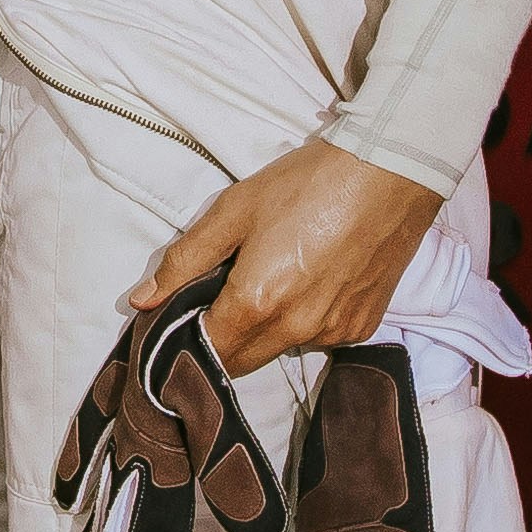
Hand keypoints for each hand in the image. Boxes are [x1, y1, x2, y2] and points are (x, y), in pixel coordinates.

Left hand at [125, 141, 446, 376]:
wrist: (390, 170)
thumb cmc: (306, 183)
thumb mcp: (233, 211)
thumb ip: (183, 261)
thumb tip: (142, 301)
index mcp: (258, 303)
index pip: (206, 351)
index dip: (184, 341)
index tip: (178, 320)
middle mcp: (297, 329)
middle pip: (241, 361)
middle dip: (221, 340)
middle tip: (218, 297)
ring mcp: (334, 332)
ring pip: (280, 349)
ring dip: (264, 331)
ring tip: (271, 279)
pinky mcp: (362, 326)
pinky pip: (319, 337)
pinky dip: (304, 320)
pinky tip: (310, 280)